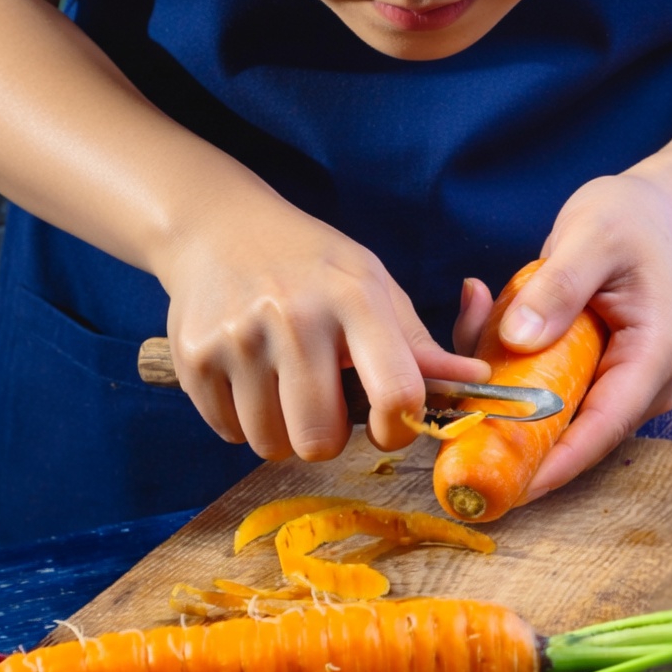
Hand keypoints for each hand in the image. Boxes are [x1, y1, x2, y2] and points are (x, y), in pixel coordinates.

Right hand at [158, 186, 489, 461]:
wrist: (216, 226)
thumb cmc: (310, 264)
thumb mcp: (370, 285)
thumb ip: (418, 344)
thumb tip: (477, 384)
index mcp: (354, 299)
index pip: (396, 395)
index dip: (397, 430)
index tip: (388, 424)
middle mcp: (293, 316)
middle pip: (320, 440)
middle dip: (327, 437)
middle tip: (323, 404)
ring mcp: (237, 338)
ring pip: (272, 445)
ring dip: (283, 431)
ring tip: (283, 385)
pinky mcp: (194, 358)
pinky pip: (230, 434)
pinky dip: (244, 420)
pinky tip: (249, 377)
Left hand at [454, 172, 671, 502]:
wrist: (651, 212)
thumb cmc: (628, 220)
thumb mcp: (591, 237)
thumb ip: (558, 287)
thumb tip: (519, 338)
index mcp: (652, 357)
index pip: (602, 429)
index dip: (555, 466)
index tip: (508, 489)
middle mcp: (641, 384)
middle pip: (574, 435)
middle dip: (515, 439)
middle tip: (456, 441)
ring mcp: (618, 385)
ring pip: (553, 416)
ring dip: (505, 398)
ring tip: (469, 352)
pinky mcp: (594, 379)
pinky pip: (546, 393)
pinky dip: (509, 374)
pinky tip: (482, 329)